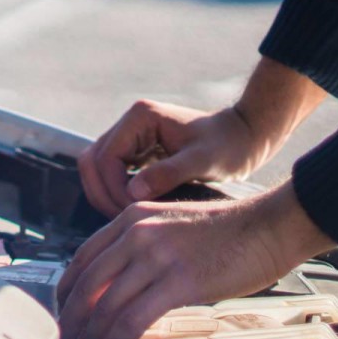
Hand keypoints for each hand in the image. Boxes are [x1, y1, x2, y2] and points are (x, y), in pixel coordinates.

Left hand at [56, 181, 335, 338]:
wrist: (270, 226)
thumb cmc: (229, 232)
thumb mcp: (172, 228)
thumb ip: (141, 250)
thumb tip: (118, 289)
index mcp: (131, 219)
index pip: (82, 259)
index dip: (66, 292)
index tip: (63, 315)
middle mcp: (136, 234)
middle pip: (86, 285)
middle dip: (70, 321)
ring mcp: (155, 256)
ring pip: (105, 306)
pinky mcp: (177, 281)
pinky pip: (131, 320)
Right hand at [77, 102, 277, 217]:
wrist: (245, 137)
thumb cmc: (230, 145)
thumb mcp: (203, 161)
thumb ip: (169, 174)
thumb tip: (133, 193)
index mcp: (140, 118)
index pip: (105, 159)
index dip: (113, 189)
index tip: (133, 211)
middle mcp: (130, 124)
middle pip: (92, 163)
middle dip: (103, 194)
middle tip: (124, 220)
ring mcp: (131, 137)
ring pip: (98, 170)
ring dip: (106, 195)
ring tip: (129, 218)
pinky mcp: (137, 152)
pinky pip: (112, 175)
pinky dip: (116, 194)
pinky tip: (136, 211)